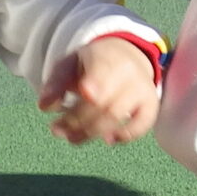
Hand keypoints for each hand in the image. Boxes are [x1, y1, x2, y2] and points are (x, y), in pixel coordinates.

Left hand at [40, 37, 159, 143]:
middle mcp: (129, 72)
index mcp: (106, 57)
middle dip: (76, 120)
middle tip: (56, 130)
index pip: (101, 73)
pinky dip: (125, 136)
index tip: (84, 93)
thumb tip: (44, 107)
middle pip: (102, 102)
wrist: (128, 56)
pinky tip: (108, 139)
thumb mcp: (71, 63)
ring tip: (72, 138)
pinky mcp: (151, 105)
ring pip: (116, 116)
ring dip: (91, 132)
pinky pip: (141, 125)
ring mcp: (142, 89)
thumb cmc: (93, 63)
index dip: (95, 85)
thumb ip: (56, 82)